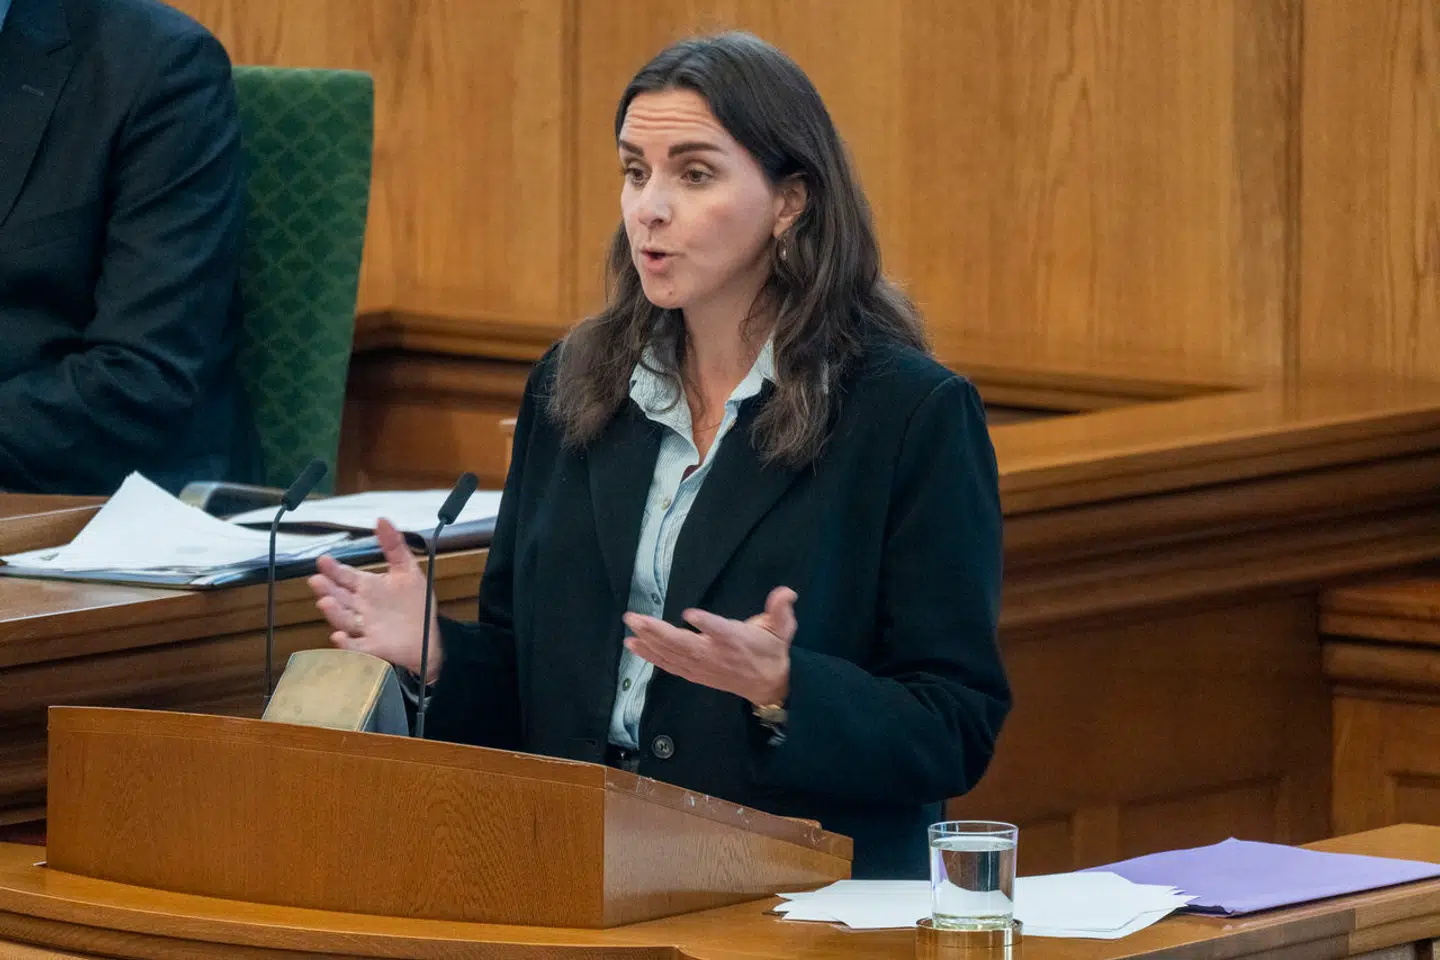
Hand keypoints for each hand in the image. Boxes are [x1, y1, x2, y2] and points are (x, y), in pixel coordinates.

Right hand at [307, 517, 441, 681]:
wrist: (428, 636)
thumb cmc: (415, 603)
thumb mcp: (407, 570)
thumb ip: (394, 546)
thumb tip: (381, 519)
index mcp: (367, 588)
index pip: (346, 576)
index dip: (334, 569)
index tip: (322, 559)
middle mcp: (361, 607)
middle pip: (340, 597)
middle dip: (327, 589)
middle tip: (316, 580)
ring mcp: (364, 628)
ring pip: (344, 619)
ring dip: (334, 612)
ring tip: (325, 602)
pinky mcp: (372, 647)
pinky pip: (357, 647)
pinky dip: (347, 644)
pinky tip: (339, 637)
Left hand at [622, 587, 796, 704]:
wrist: (768, 686)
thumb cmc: (771, 651)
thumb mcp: (782, 629)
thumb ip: (781, 609)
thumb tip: (787, 592)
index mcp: (737, 640)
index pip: (721, 631)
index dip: (706, 624)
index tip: (689, 614)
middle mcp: (716, 655)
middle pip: (684, 645)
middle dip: (658, 632)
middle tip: (635, 618)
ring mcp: (702, 667)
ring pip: (672, 655)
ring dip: (649, 642)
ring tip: (630, 628)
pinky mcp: (694, 674)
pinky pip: (669, 666)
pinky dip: (650, 656)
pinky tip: (633, 645)